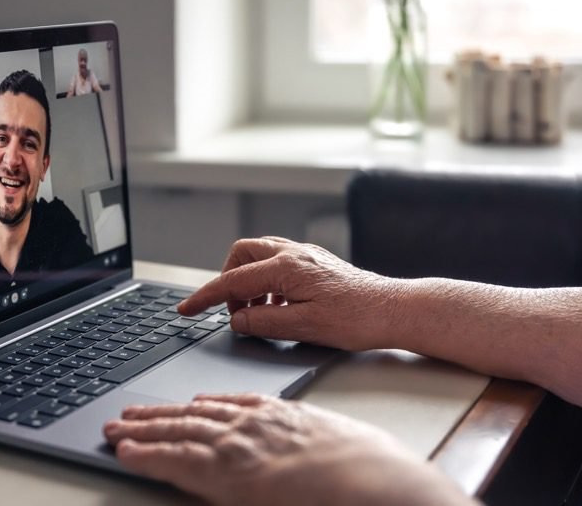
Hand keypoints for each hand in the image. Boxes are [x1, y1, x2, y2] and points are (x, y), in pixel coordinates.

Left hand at [104, 394, 472, 505]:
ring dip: (141, 430)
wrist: (376, 481)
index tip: (182, 406)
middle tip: (129, 414)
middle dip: (157, 415)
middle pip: (192, 416)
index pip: (227, 406)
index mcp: (280, 416)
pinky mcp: (224, 472)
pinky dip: (147, 453)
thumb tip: (308, 464)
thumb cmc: (371, 470)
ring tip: (116, 430)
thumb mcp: (339, 444)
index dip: (198, 408)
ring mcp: (235, 446)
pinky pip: (174, 459)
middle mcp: (252, 426)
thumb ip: (311, 445)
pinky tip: (127, 452)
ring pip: (176, 433)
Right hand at [178, 237, 404, 350]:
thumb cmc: (357, 319)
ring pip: (259, 255)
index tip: (185, 310)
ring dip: (248, 281)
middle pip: (241, 254)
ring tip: (258, 311)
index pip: (232, 281)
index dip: (204, 297)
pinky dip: (267, 281)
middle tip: (233, 311)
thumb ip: (262, 322)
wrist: (395, 310)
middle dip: (228, 280)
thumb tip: (236, 320)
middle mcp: (294, 254)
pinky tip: (279, 304)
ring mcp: (306, 255)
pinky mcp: (316, 262)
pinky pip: (277, 261)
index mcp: (286, 267)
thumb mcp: (303, 327)